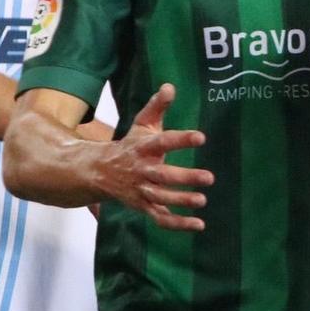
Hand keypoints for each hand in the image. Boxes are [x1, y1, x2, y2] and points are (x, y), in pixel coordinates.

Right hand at [95, 85, 211, 230]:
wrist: (99, 172)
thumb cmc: (130, 145)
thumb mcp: (142, 124)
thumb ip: (157, 106)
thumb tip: (170, 86)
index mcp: (143, 148)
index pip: (163, 142)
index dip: (181, 140)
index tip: (201, 137)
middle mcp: (142, 171)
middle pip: (163, 176)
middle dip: (185, 178)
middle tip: (210, 178)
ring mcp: (142, 191)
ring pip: (161, 198)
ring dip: (181, 201)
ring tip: (202, 200)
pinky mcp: (144, 206)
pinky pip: (160, 218)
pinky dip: (178, 224)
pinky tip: (199, 225)